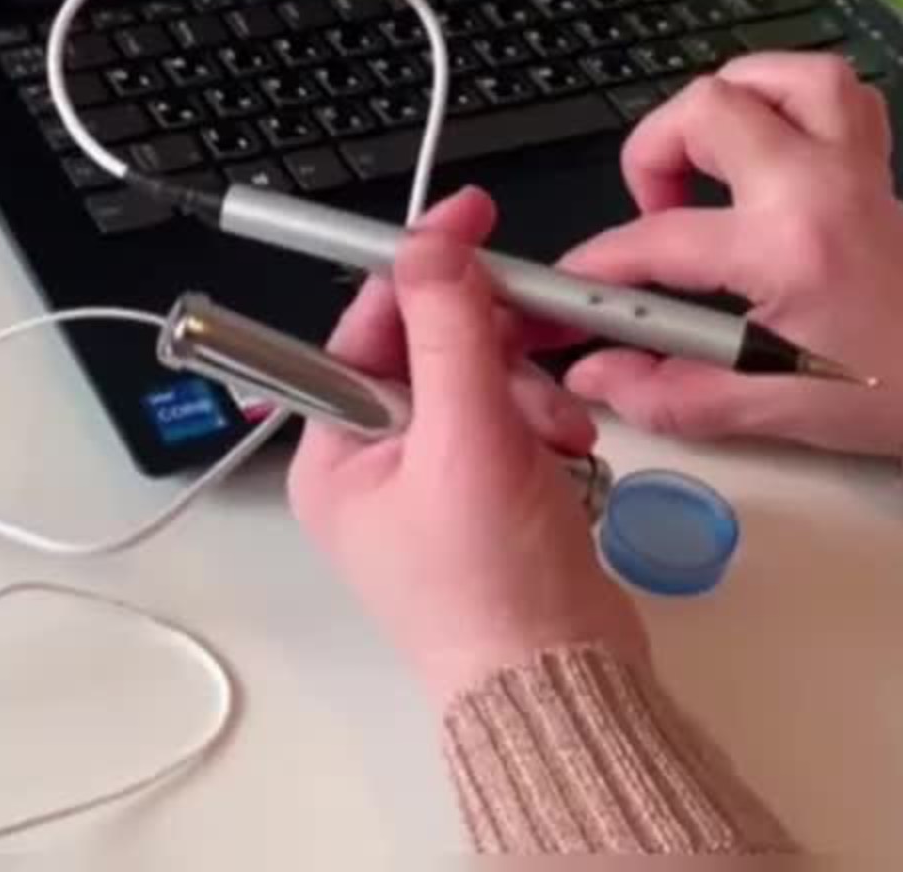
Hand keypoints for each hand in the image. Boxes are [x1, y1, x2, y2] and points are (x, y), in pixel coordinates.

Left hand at [289, 188, 644, 704]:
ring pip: (480, 381)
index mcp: (334, 453)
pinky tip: (568, 453)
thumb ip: (450, 329)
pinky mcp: (484, 497)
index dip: (421, 270)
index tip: (469, 221)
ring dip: (529, 392)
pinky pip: (511, 422)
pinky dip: (545, 426)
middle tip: (539, 337)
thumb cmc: (493, 590)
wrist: (561, 681)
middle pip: (429, 349)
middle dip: (494, 349)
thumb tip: (430, 244)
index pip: (367, 327)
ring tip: (559, 434)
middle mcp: (372, 465)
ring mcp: (430, 482)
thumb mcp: (469, 436)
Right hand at [558, 54, 902, 458]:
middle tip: (654, 212)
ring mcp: (851, 162)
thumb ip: (672, 393)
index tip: (577, 282)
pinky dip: (786, 100)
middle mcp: (816, 185)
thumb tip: (598, 374)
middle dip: (654, 150)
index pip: (660, 238)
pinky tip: (767, 144)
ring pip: (772, 75)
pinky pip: (830, 90)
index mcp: (787, 248)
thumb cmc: (896, 394)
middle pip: (705, 108)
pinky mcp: (874, 162)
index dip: (601, 262)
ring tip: (706, 159)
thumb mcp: (773, 410)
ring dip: (724, 104)